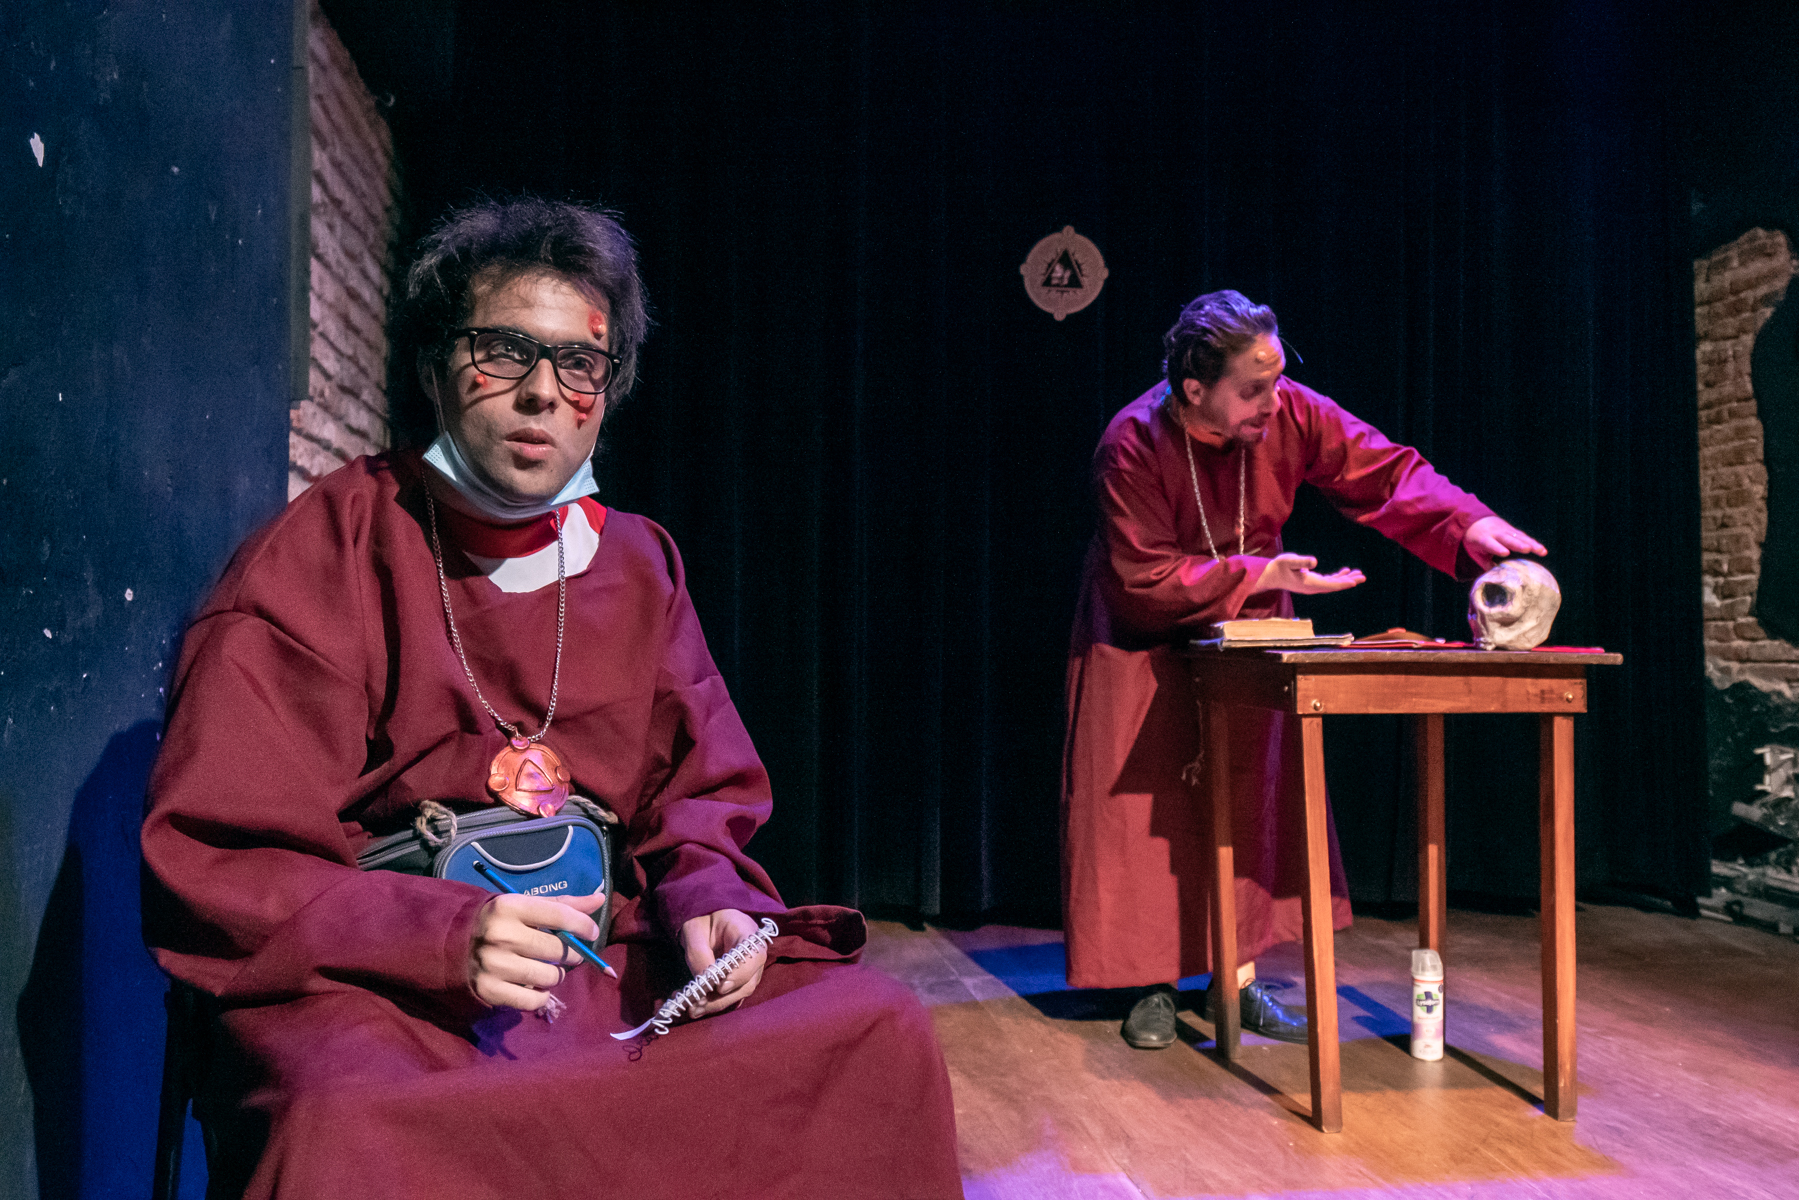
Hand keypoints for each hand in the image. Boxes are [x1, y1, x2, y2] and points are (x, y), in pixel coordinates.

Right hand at [468, 890, 606, 1010]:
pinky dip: (541, 995)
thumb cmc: (498, 921)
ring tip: (547, 968)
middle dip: (571, 953)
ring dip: (556, 975)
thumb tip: (599, 900)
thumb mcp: (524, 906)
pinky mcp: (489, 990)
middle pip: (558, 949)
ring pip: (550, 976)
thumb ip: (562, 904)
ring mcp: (493, 965)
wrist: (451, 943)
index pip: (560, 916)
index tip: (591, 932)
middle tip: (567, 953)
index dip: (583, 925)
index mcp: (509, 907)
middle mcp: (501, 935)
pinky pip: (534, 999)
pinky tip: (535, 984)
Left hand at [679, 908, 767, 1016]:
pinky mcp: (742, 982)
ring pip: (740, 994)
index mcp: (747, 933)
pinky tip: (695, 1006)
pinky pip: (732, 998)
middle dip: (720, 999)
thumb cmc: (703, 921)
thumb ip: (698, 955)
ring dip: (715, 1005)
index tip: (720, 987)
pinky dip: (714, 1004)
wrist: (710, 921)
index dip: (739, 974)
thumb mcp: (694, 931)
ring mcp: (752, 970)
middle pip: (747, 983)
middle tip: (695, 1006)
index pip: (752, 957)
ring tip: (691, 1009)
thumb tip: (704, 984)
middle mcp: (756, 954)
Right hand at [1255, 553, 1366, 593]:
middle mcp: (1313, 587)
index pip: (1329, 585)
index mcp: (1309, 584)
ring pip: (1334, 584)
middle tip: (1362, 577)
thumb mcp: (1289, 561)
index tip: (1354, 582)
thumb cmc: (1279, 567)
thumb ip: (1302, 561)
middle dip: (1349, 581)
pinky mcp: (1313, 582)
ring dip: (1346, 579)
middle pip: (1335, 586)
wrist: (1271, 575)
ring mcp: (1313, 586)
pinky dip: (1338, 577)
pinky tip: (1345, 571)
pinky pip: (1329, 581)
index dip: (1342, 583)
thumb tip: (1315, 561)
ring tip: (1359, 574)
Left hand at [1464, 516, 1545, 569]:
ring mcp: (1506, 530)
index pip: (1491, 544)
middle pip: (1508, 539)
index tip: (1505, 553)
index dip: (1497, 548)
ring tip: (1541, 551)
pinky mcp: (1513, 530)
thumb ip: (1485, 564)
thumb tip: (1495, 578)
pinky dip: (1533, 542)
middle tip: (1527, 549)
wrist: (1477, 520)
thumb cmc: (1475, 541)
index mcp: (1484, 539)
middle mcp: (1496, 534)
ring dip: (1531, 544)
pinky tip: (1542, 549)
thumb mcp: (1475, 552)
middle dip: (1518, 544)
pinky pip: (1524, 536)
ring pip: (1519, 537)